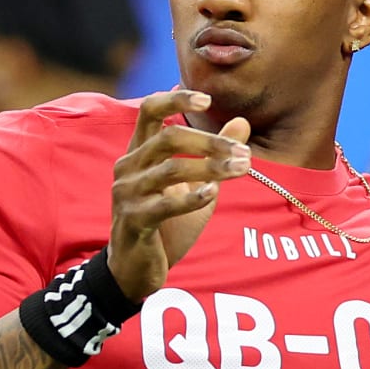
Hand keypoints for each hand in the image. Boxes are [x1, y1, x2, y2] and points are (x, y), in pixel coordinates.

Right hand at [108, 90, 251, 299]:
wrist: (136, 269)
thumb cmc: (165, 224)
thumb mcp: (197, 184)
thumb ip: (215, 154)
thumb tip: (242, 122)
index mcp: (138, 152)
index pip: (150, 111)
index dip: (176, 100)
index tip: (207, 99)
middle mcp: (128, 168)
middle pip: (167, 139)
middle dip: (209, 142)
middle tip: (242, 152)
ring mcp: (127, 194)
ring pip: (170, 170)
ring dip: (210, 168)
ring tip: (241, 170)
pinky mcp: (134, 221)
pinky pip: (164, 205)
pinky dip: (192, 197)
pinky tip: (213, 193)